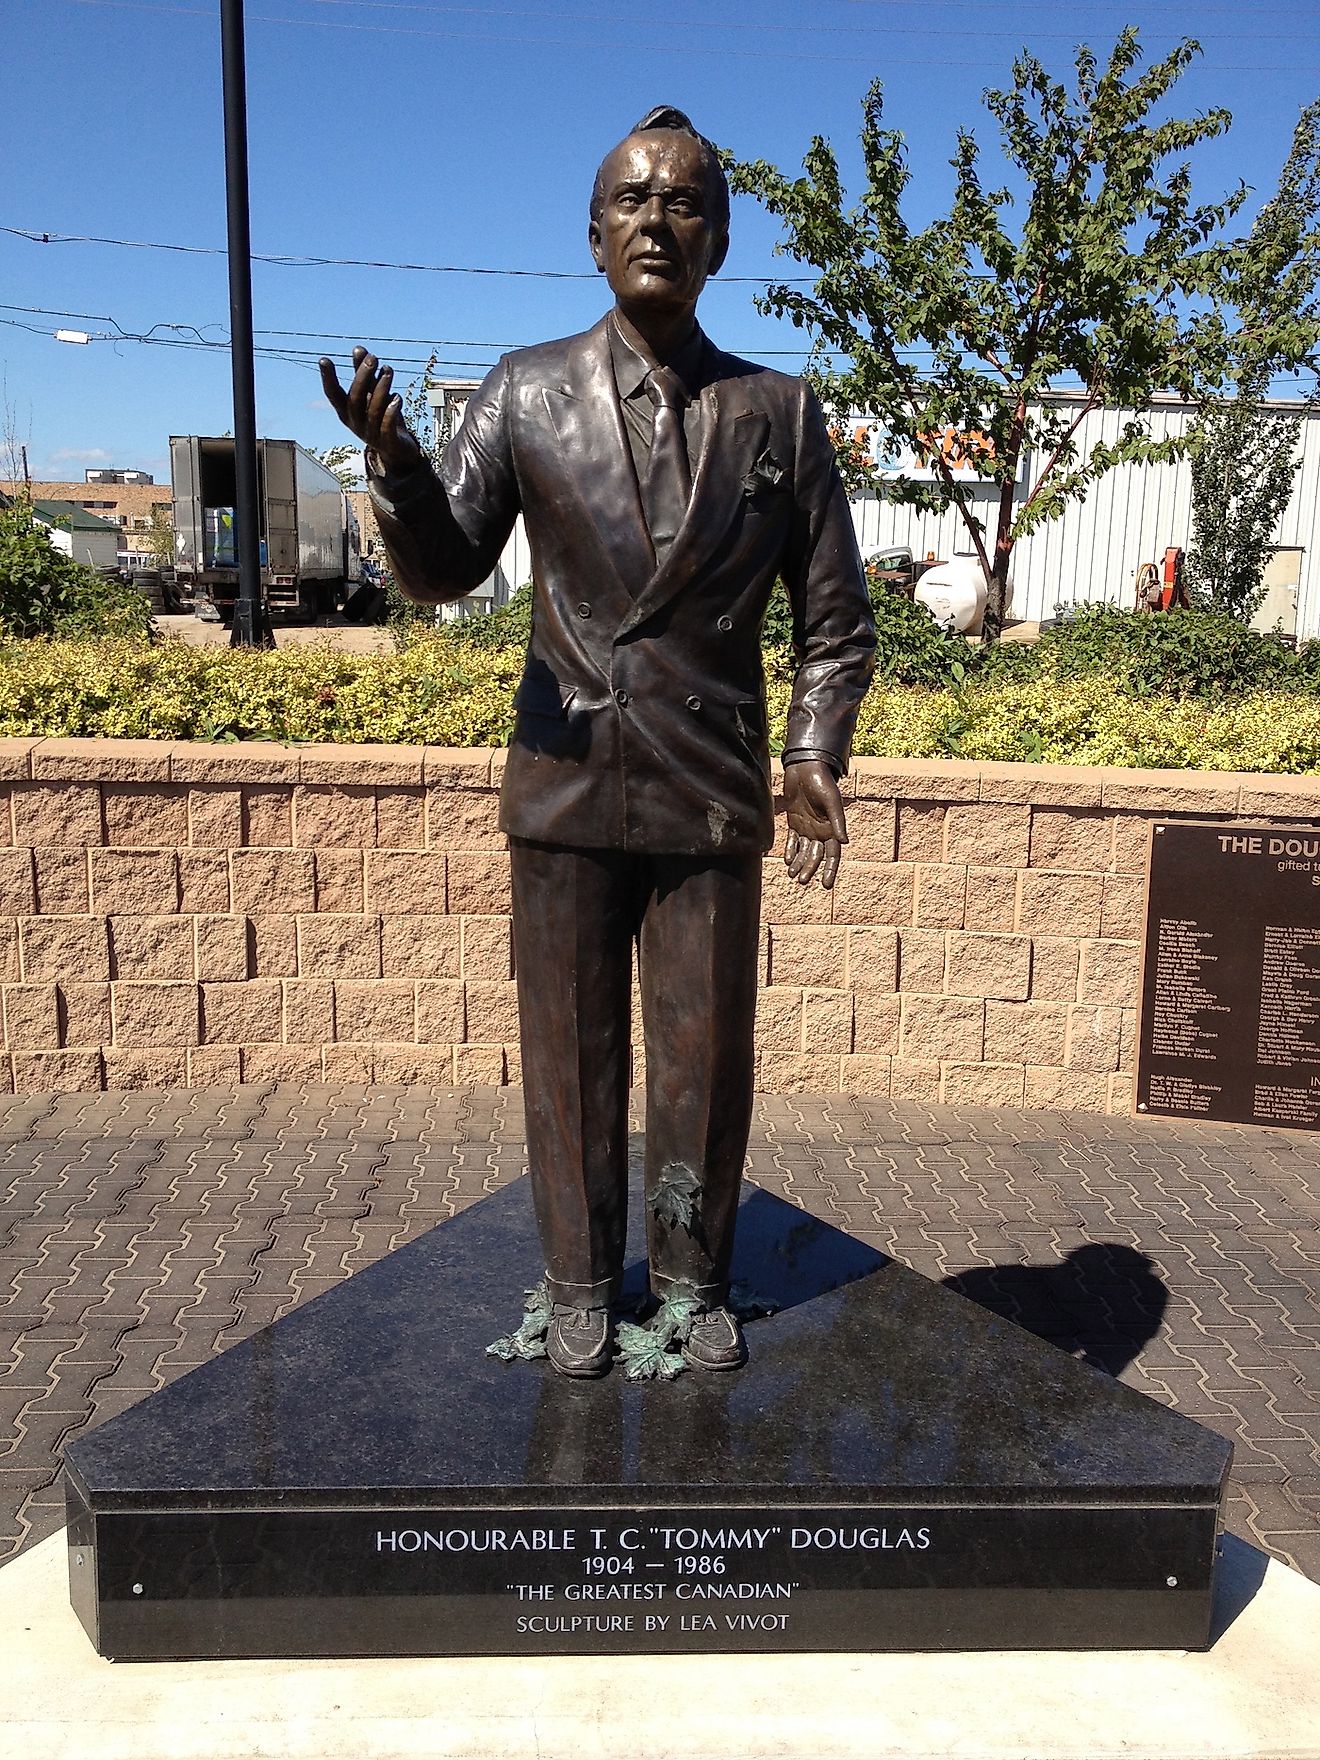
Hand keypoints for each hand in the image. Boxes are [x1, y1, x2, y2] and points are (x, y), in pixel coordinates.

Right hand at [319, 346, 422, 475]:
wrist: (397, 451)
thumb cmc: (381, 418)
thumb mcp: (372, 395)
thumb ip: (365, 374)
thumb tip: (359, 348)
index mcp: (346, 412)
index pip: (333, 395)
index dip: (328, 378)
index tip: (324, 360)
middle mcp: (356, 423)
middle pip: (354, 399)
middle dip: (362, 376)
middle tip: (373, 358)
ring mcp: (371, 434)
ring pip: (373, 409)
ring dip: (381, 387)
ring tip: (388, 370)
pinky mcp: (388, 441)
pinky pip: (387, 426)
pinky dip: (392, 411)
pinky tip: (398, 398)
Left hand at [783, 760, 847, 889]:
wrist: (805, 767)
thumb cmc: (822, 782)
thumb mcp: (831, 801)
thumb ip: (837, 821)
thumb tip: (844, 843)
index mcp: (832, 828)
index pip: (833, 855)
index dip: (831, 870)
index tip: (826, 885)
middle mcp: (820, 830)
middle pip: (816, 856)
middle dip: (809, 869)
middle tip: (801, 881)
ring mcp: (807, 827)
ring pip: (803, 851)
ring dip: (799, 863)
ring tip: (793, 875)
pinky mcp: (794, 821)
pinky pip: (792, 840)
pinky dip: (790, 850)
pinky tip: (787, 860)